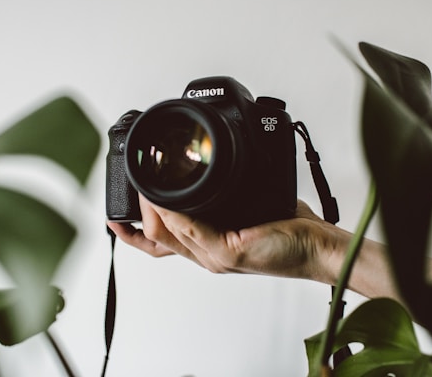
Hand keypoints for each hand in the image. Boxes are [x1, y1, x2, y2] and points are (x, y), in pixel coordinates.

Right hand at [107, 195, 346, 282]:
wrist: (316, 247)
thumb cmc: (286, 230)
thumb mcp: (246, 209)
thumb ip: (223, 198)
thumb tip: (210, 175)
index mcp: (207, 246)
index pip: (160, 244)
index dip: (133, 233)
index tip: (115, 217)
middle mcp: (206, 255)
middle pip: (156, 240)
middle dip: (137, 215)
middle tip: (134, 186)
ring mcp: (215, 257)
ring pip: (168, 235)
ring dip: (152, 209)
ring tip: (145, 185)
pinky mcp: (228, 253)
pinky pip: (192, 232)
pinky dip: (174, 214)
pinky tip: (165, 199)